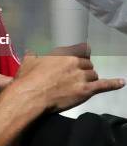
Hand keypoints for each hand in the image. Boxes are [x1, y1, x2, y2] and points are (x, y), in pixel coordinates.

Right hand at [0, 44, 122, 113]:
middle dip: (83, 69)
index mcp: (63, 53)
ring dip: (89, 79)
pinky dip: (113, 84)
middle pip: (88, 64)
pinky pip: (104, 85)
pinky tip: (121, 82)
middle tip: (74, 77)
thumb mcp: (28, 62)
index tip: (80, 57)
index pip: (82, 49)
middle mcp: (75, 62)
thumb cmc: (28, 78)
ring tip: (79, 85)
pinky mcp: (86, 91)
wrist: (31, 96)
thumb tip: (31, 52)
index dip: (82, 54)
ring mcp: (82, 76)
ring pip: (93, 75)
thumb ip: (33, 56)